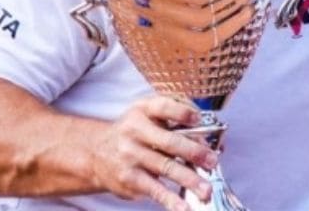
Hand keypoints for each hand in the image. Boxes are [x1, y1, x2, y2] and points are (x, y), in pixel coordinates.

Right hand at [89, 95, 218, 210]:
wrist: (95, 153)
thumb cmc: (134, 133)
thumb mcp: (148, 116)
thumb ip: (177, 122)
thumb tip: (210, 142)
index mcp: (143, 110)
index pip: (164, 107)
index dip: (182, 112)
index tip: (198, 119)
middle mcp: (135, 131)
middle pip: (169, 141)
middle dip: (194, 152)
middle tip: (212, 161)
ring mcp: (131, 155)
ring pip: (165, 167)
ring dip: (189, 179)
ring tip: (205, 189)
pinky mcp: (129, 178)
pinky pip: (154, 189)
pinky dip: (170, 199)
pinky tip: (184, 206)